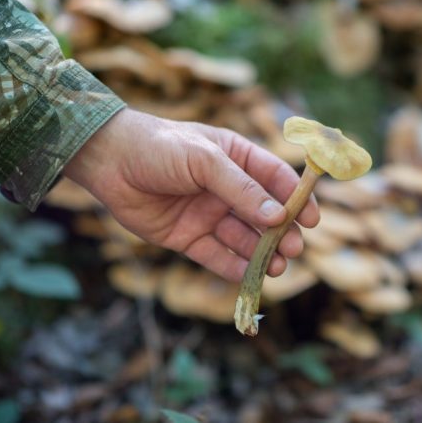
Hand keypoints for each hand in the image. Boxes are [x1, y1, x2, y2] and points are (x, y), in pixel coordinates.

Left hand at [65, 108, 319, 281]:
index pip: (276, 179)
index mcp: (236, 159)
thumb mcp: (204, 160)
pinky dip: (233, 267)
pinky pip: (215, 255)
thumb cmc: (159, 147)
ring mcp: (208, 214)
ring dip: (261, 253)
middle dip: (281, 232)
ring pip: (242, 238)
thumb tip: (278, 216)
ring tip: (277, 266)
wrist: (108, 162)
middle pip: (263, 214)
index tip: (313, 219)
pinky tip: (249, 275)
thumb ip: (240, 188)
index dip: (296, 198)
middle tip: (294, 249)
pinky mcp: (188, 237)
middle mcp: (226, 188)